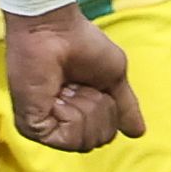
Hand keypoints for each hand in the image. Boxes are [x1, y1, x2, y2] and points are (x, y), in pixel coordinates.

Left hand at [5, 5, 142, 153]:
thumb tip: (138, 132)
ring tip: (68, 86)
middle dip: (100, 109)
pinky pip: (68, 137)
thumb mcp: (114, 77)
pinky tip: (58, 94)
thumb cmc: (81, 44)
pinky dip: (71, 113)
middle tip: (80, 83)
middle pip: (98, 140)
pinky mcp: (32, 127)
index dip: (109, 109)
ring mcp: (45, 126)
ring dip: (86, 108)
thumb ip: (124, 107)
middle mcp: (60, 122)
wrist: (56, 30)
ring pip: (84, 141)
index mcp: (78, 111)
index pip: (106, 133)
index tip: (93, 83)